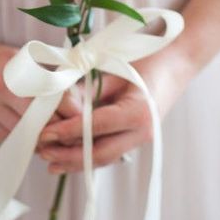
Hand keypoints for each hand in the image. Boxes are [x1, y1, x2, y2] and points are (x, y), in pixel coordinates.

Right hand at [0, 13, 80, 139]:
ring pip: (22, 134)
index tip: (81, 118)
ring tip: (54, 137)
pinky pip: (6, 138)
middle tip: (71, 134)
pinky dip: (21, 140)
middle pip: (37, 120)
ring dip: (40, 138)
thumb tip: (77, 100)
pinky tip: (31, 137)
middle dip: (57, 129)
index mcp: (14, 68)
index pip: (50, 96)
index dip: (69, 110)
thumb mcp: (21, 58)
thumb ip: (47, 76)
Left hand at [36, 47, 194, 172]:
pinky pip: (109, 151)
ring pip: (104, 158)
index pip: (97, 128)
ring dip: (76, 161)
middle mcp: (142, 132)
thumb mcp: (114, 70)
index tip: (46, 133)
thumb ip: (89, 91)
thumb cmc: (146, 58)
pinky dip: (88, 155)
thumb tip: (60, 106)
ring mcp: (141, 139)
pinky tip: (68, 158)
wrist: (177, 61)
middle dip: (68, 156)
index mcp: (139, 113)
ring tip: (49, 160)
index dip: (69, 133)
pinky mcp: (136, 138)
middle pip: (100, 154)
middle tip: (42, 151)